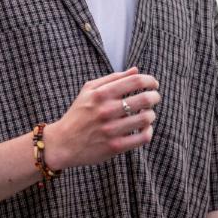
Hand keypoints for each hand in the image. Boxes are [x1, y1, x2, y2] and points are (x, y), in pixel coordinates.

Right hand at [43, 67, 160, 169]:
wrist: (62, 143)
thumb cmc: (78, 114)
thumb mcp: (88, 90)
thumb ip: (112, 78)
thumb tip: (136, 70)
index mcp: (101, 94)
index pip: (135, 81)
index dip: (150, 81)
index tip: (153, 84)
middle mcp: (106, 111)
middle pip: (145, 99)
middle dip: (155, 97)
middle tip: (154, 98)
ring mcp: (111, 130)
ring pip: (146, 118)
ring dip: (151, 114)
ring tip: (147, 114)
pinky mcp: (115, 147)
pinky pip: (143, 137)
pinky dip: (148, 131)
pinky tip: (144, 128)